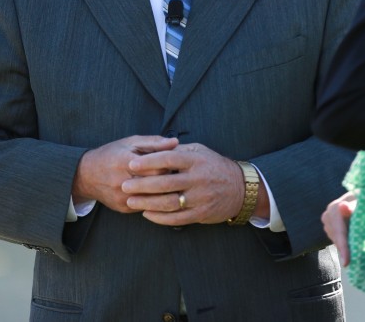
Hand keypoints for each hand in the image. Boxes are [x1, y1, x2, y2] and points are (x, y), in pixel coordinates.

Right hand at [72, 135, 177, 212]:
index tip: (177, 164)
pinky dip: (155, 201)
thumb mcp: (130, 142)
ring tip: (173, 186)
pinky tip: (161, 195)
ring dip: (165, 193)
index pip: (156, 167)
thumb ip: (154, 142)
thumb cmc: (111, 154)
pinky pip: (146, 207)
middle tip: (180, 177)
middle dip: (170, 181)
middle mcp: (122, 181)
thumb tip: (175, 142)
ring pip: (153, 200)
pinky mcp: (123, 208)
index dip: (170, 166)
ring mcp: (122, 197)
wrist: (86, 175)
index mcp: (124, 161)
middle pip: (156, 185)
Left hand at [122, 143, 256, 225]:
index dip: (148, 162)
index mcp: (195, 160)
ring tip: (130, 201)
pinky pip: (176, 218)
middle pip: (165, 183)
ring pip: (168, 202)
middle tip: (124, 185)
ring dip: (147, 203)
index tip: (131, 163)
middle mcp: (198, 179)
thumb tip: (154, 147)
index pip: (168, 159)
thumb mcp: (200, 151)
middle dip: (142, 185)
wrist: (240, 188)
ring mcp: (200, 198)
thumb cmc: (214, 166)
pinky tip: (147, 214)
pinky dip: (159, 218)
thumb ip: (178, 150)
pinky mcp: (201, 213)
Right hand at [321, 191, 357, 265]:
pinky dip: (344, 244)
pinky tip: (351, 245)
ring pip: (335, 240)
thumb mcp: (361, 203)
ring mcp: (327, 221)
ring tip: (355, 251)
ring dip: (345, 246)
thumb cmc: (364, 201)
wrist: (360, 198)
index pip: (339, 232)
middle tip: (354, 263)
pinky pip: (336, 239)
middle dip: (345, 250)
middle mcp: (327, 215)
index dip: (343, 247)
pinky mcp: (329, 227)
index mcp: (334, 209)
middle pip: (336, 238)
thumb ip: (353, 207)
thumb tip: (343, 207)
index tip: (346, 263)